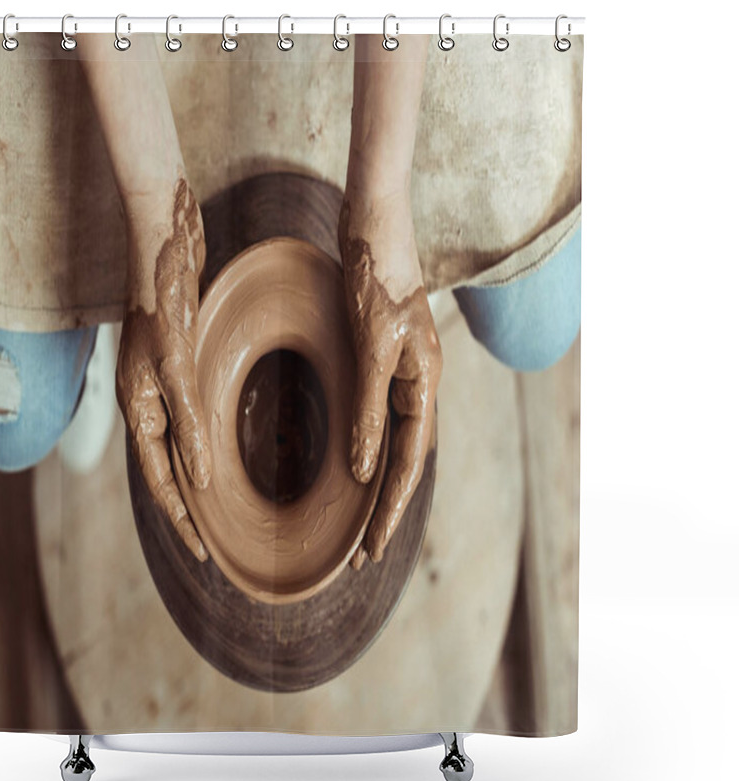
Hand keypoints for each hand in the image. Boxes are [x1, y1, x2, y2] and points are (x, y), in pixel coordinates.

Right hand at [117, 177, 211, 561]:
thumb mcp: (177, 365)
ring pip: (177, 447)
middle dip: (186, 509)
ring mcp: (160, 384)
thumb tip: (200, 480)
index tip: (202, 553)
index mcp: (138, 406)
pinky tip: (221, 450)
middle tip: (210, 542)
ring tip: (217, 509)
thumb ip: (188, 422)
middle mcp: (145, 401)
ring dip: (195, 480)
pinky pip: (188, 419)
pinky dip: (202, 443)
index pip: (159, 480)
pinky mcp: (177, 366)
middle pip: (165, 470)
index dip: (181, 519)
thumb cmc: (165, 300)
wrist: (164, 245)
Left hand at [339, 187, 441, 568]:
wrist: (371, 225)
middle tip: (362, 554)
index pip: (410, 461)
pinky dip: (369, 448)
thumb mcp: (372, 346)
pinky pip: (380, 417)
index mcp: (425, 382)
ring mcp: (402, 371)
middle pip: (405, 460)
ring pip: (394, 443)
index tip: (370, 548)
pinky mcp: (383, 359)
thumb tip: (365, 469)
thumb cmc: (375, 278)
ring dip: (378, 484)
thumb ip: (368, 408)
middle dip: (385, 508)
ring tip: (360, 524)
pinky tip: (357, 465)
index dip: (390, 508)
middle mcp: (418, 383)